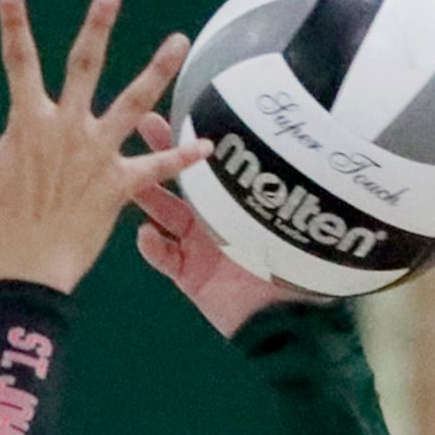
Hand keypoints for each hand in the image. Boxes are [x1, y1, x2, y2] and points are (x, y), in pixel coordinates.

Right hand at [0, 0, 209, 292]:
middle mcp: (66, 128)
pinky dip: (183, 158)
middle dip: (99, 23)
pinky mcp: (119, 185)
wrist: (27, 270)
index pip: (18, 59)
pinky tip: (208, 145)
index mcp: (28, 121)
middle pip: (85, 64)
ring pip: (134, 102)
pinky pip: (157, 168)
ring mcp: (97, 153)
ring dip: (158, 70)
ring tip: (181, 39)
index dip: (13, 22)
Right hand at [132, 114, 314, 336]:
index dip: (196, 141)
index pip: (212, 167)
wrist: (285, 322)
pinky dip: (152, 247)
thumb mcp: (291, 224)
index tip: (185, 112)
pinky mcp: (189, 276)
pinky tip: (145, 236)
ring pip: (164, 215)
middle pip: (182, 182)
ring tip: (128, 181)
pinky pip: (164, 258)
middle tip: (141, 126)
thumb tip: (306, 147)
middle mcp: (216, 221)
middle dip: (161, 155)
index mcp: (240, 206)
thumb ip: (289, 192)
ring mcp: (199, 248)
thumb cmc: (296, 272)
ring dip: (146, 196)